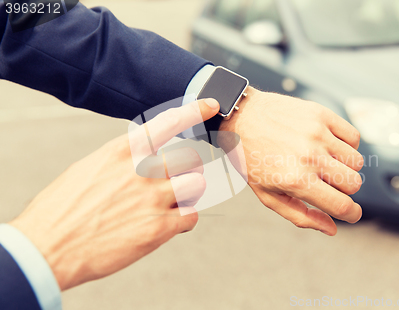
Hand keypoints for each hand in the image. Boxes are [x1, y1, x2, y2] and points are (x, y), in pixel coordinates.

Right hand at [9, 98, 219, 290]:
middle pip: (190, 158)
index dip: (193, 110)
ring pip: (197, 184)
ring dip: (190, 193)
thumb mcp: (88, 169)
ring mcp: (153, 198)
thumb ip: (120, 161)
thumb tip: (140, 159)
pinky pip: (191, 216)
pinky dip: (185, 219)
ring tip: (173, 202)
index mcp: (121, 151)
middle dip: (189, 169)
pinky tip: (169, 224)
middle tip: (178, 180)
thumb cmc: (62, 210)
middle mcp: (141, 170)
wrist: (48, 248)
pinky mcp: (159, 228)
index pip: (167, 122)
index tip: (211, 104)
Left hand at [219, 87, 362, 235]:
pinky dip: (347, 145)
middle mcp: (309, 157)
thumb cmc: (252, 160)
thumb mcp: (268, 195)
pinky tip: (329, 146)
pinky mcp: (321, 114)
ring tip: (324, 162)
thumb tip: (332, 229)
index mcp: (296, 181)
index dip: (352, 214)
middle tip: (326, 183)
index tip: (352, 213)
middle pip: (354, 184)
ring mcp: (317, 133)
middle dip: (344, 190)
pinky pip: (353, 137)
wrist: (240, 118)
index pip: (342, 205)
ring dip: (345, 167)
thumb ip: (300, 215)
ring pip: (357, 161)